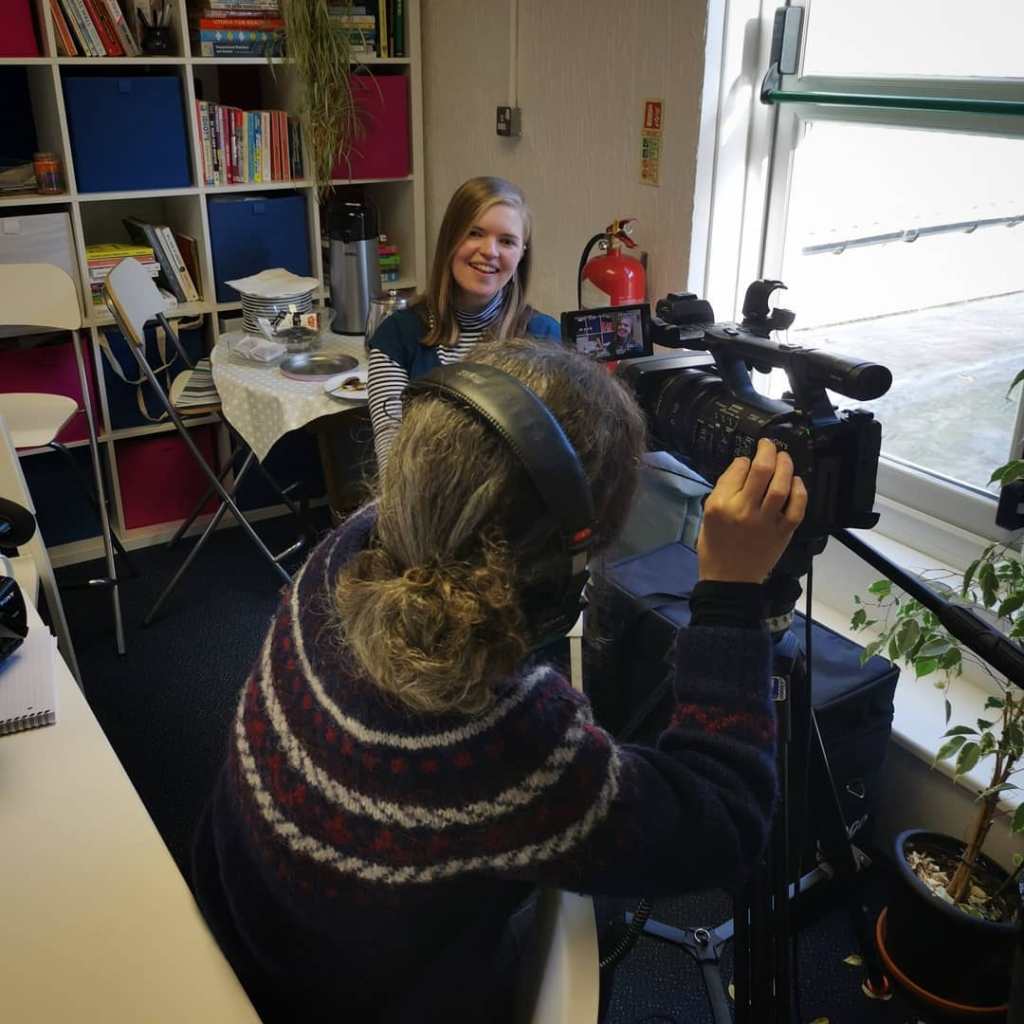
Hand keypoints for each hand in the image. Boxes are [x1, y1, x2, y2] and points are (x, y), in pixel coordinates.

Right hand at [696, 438, 807, 582]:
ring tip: (784, 457)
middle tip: (769, 445)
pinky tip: (796, 482)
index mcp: (720, 505)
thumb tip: (743, 467)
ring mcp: (766, 522)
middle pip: (761, 471)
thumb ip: (723, 491)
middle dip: (767, 451)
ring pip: (781, 486)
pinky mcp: (783, 532)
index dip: (744, 459)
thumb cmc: (715, 547)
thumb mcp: (707, 516)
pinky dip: (799, 491)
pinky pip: (797, 507)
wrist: (729, 580)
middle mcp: (743, 510)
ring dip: (786, 466)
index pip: (737, 470)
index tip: (746, 460)